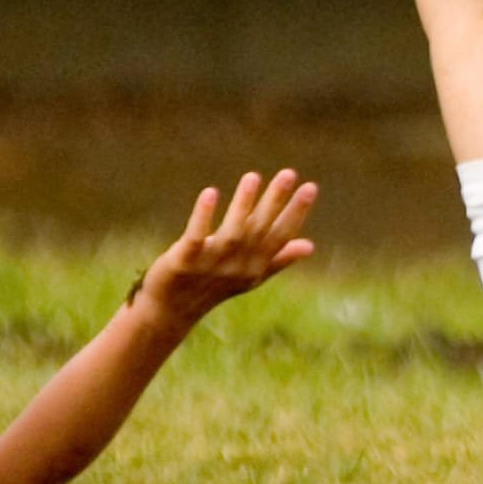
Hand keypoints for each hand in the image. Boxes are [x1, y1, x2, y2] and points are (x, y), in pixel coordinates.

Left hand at [135, 170, 316, 326]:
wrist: (172, 310)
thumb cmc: (213, 287)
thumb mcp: (250, 274)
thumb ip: (279, 258)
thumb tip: (310, 246)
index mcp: (255, 267)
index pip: (280, 236)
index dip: (296, 212)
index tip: (310, 187)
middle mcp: (237, 266)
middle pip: (259, 229)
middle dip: (275, 201)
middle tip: (289, 173)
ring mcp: (210, 264)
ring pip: (232, 232)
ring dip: (243, 205)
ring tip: (253, 177)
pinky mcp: (184, 261)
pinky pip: (196, 237)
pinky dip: (203, 216)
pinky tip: (210, 192)